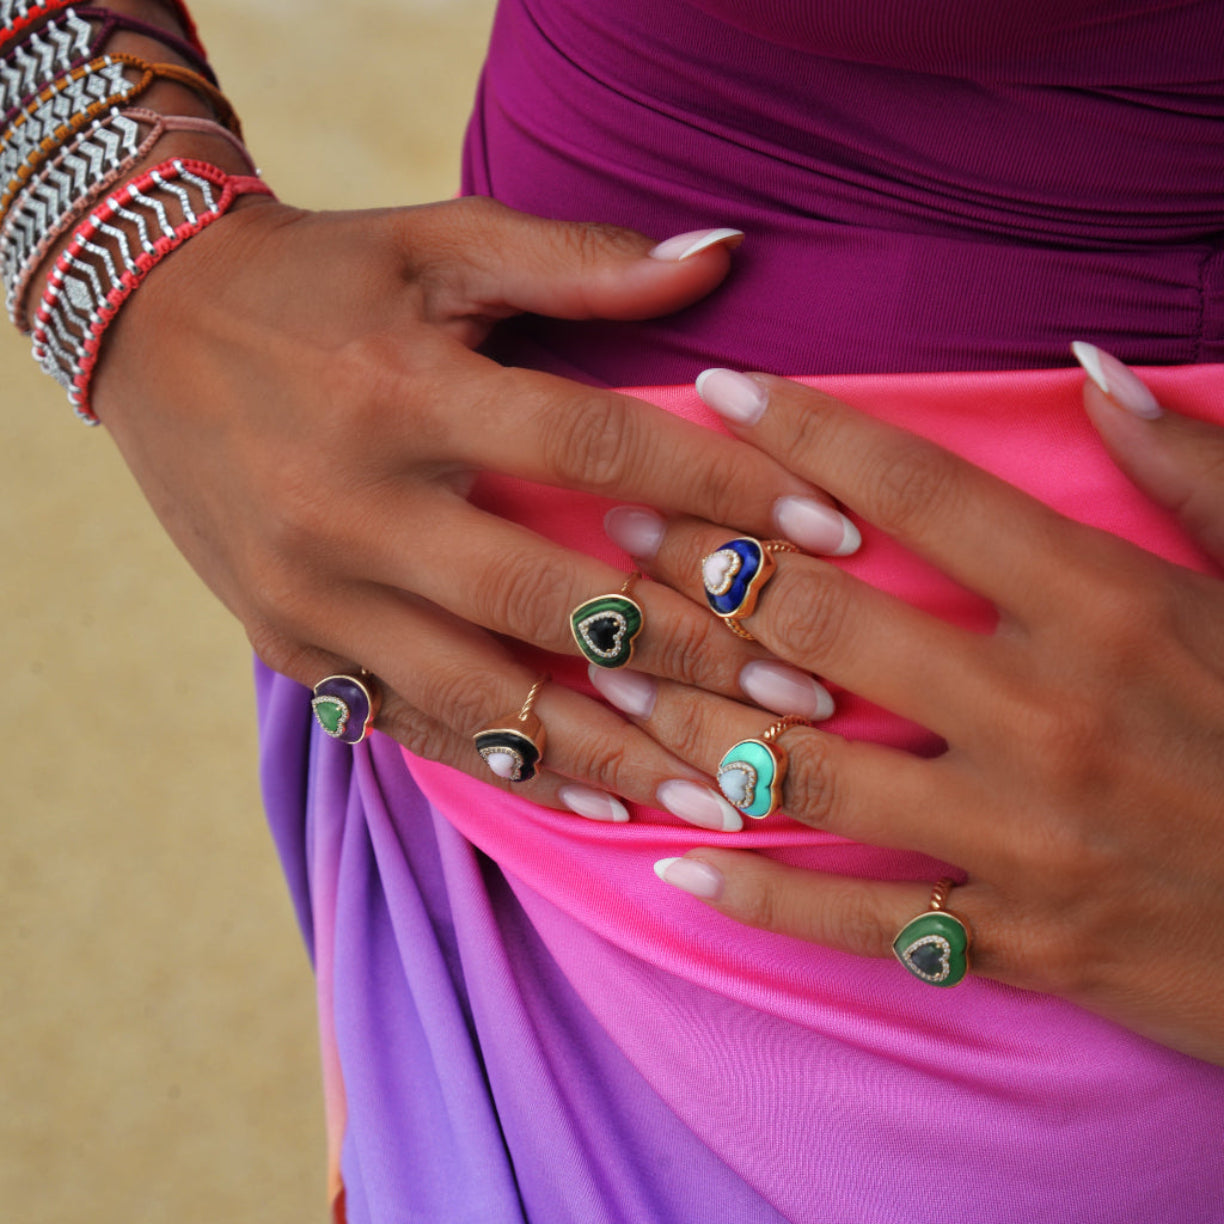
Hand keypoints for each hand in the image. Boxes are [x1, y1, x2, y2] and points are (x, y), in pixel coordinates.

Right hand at [91, 196, 856, 822]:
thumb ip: (578, 261)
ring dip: (615, 751)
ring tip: (723, 791)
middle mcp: (356, 502)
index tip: (831, 537)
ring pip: (486, 693)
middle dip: (692, 654)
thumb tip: (724, 256)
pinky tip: (600, 803)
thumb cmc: (318, 283)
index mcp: (407, 389)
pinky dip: (513, 769)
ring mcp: (316, 591)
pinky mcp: (292, 645)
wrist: (152, 332)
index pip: (597, 446)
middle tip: (805, 699)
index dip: (724, 491)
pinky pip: (413, 725)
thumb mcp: (436, 245)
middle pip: (553, 598)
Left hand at [599, 352, 1223, 1063]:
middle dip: (707, 564)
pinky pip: (857, 921)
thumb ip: (1192, 468)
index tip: (720, 390)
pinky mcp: (1019, 943)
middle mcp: (1047, 716)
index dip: (807, 430)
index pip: (922, 493)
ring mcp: (1022, 840)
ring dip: (690, 717)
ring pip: (808, 770)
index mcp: (1112, 608)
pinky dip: (759, 894)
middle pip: (827, 621)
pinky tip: (674, 862)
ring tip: (602, 672)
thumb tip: (1086, 364)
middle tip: (620, 521)